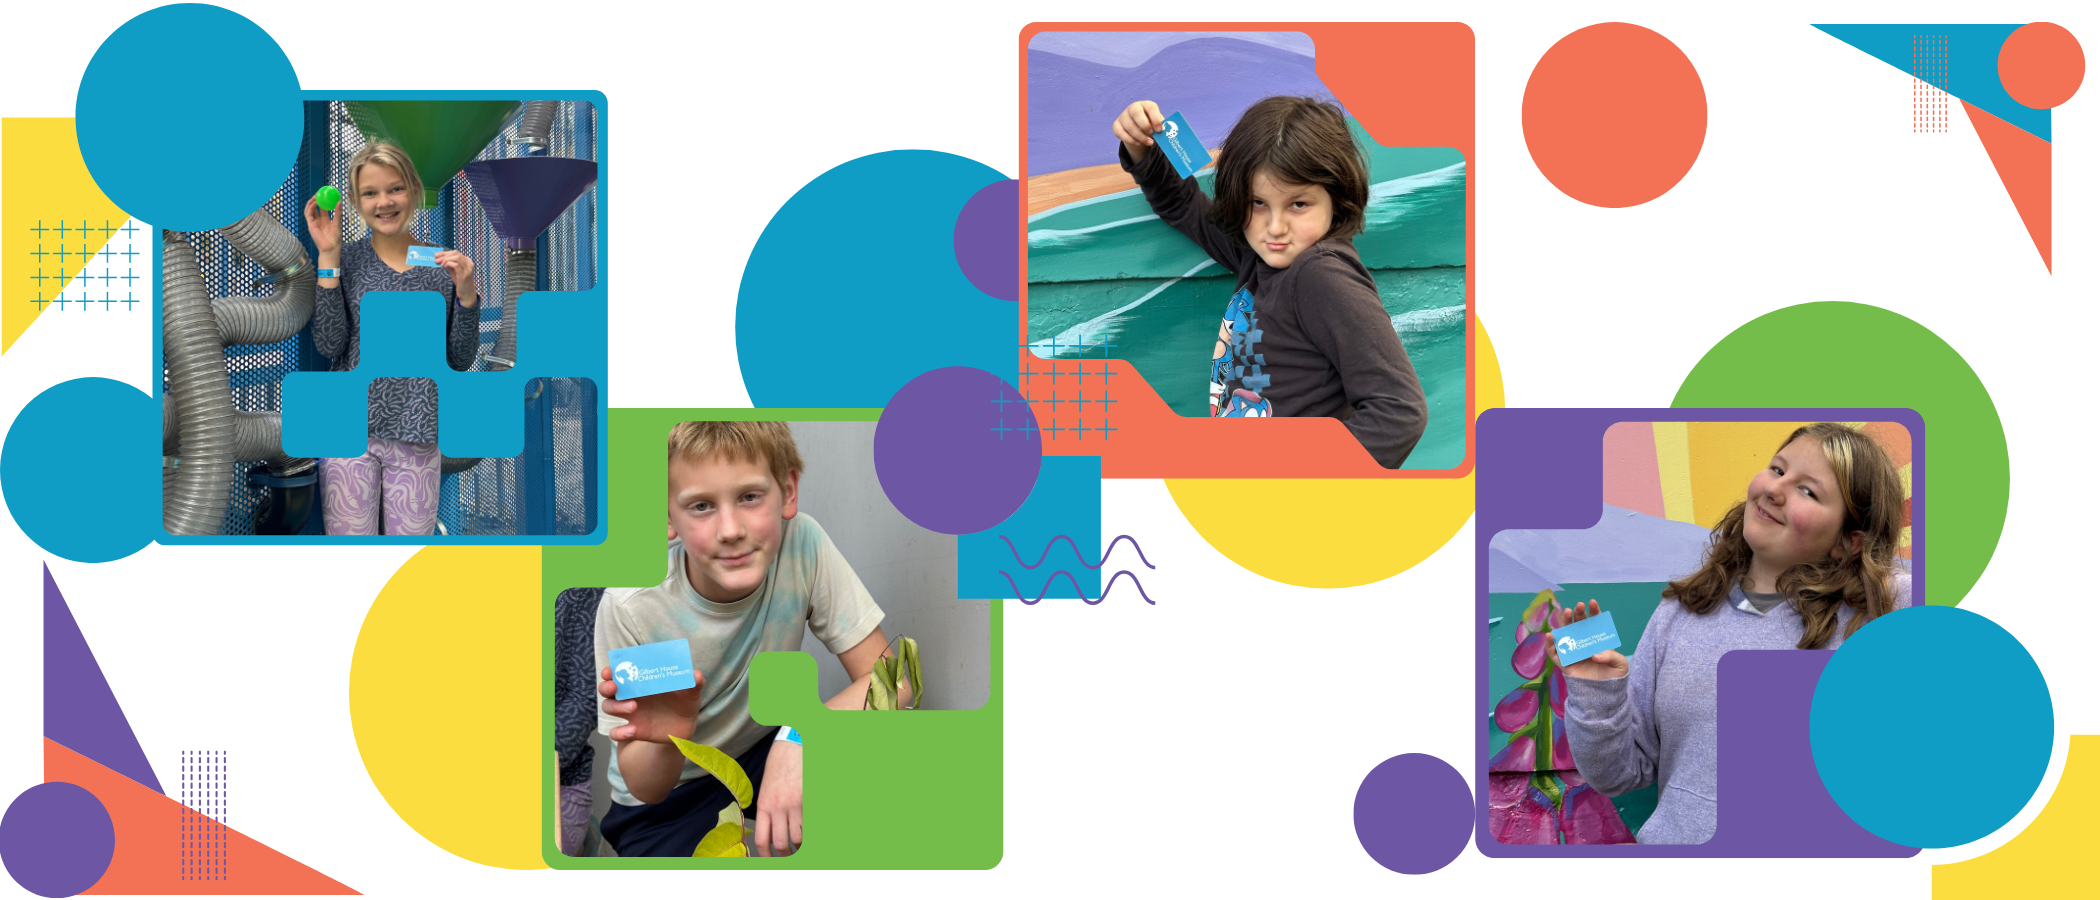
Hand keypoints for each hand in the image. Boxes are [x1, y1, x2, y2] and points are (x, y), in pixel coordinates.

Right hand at [303, 197, 339, 252]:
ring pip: (310, 210)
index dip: (323, 201)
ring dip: (311, 203)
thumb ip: (338, 214)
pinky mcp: (310, 225)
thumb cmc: (335, 239)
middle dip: (315, 200)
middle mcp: (319, 220)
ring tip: (315, 196)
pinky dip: (310, 208)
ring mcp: (314, 222)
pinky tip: (314, 203)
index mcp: (326, 220)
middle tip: (318, 193)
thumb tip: (339, 202)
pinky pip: (308, 215)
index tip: (325, 194)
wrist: (330, 248)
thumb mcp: (338, 224)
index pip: (323, 208)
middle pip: (315, 208)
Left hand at [435, 250, 475, 292]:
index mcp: (467, 261)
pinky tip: (444, 266)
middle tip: (436, 259)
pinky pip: (455, 265)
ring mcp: (468, 269)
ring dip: (446, 259)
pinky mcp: (464, 274)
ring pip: (456, 257)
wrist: (467, 293)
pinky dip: (448, 264)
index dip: (445, 253)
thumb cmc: (461, 282)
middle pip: (456, 253)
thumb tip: (440, 259)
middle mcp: (469, 264)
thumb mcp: (454, 271)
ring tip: (441, 264)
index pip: (455, 252)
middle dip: (444, 255)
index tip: (436, 255)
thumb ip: (449, 265)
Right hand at [598, 665, 703, 743]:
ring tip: (634, 707)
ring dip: (616, 706)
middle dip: (606, 686)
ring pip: (609, 707)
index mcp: (641, 682)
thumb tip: (696, 675)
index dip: (611, 670)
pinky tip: (632, 730)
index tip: (610, 671)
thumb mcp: (691, 691)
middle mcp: (631, 695)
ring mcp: (630, 713)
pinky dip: (620, 732)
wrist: (686, 725)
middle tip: (614, 687)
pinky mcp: (633, 730)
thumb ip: (694, 682)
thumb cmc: (684, 701)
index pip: (619, 672)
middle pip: (607, 689)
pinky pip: (616, 733)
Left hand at [752, 740, 801, 856]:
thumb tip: (771, 828)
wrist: (792, 745)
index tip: (771, 859)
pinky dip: (809, 830)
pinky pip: (809, 824)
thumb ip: (767, 808)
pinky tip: (808, 829)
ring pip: (798, 837)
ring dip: (801, 844)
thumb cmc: (779, 764)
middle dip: (786, 854)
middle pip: (780, 843)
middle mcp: (777, 808)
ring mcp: (794, 805)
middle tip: (790, 854)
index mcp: (763, 805)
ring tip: (802, 842)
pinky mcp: (807, 800)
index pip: (762, 839)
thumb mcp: (766, 788)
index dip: (767, 855)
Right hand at [1112, 100, 1164, 160]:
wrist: (1139, 130)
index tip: (1159, 130)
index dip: (1155, 119)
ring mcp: (1123, 116)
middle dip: (1144, 125)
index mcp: (1146, 105)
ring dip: (1139, 136)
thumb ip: (1160, 126)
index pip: (1150, 108)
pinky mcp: (1116, 125)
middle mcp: (1133, 107)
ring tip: (1148, 142)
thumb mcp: (1157, 124)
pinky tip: (1138, 143)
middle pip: (1136, 113)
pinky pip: (1120, 133)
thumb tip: (1165, 133)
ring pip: (1129, 125)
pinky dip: (1130, 140)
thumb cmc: (1151, 125)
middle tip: (1151, 134)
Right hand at [1548, 599, 1629, 681]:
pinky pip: (1554, 653)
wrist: (1604, 695)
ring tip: (1567, 612)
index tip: (1592, 603)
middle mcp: (1584, 644)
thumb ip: (1611, 657)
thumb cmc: (1613, 678)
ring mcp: (1573, 652)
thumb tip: (1594, 654)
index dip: (1593, 612)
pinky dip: (1550, 644)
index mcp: (1597, 641)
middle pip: (1579, 625)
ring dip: (1565, 622)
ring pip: (1566, 634)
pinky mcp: (1564, 663)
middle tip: (1579, 606)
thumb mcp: (1620, 665)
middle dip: (1579, 614)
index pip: (1595, 623)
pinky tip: (1550, 635)